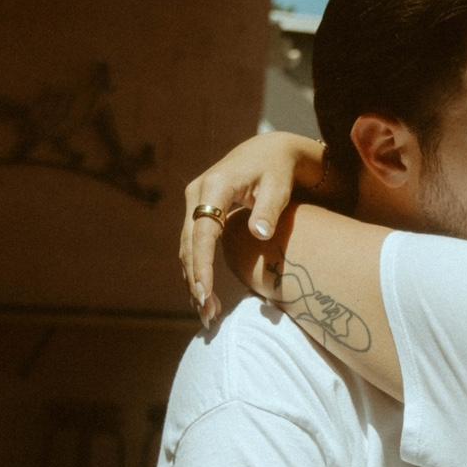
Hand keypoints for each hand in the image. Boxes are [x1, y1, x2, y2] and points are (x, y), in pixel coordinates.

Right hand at [180, 133, 325, 325]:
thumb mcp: (279, 185)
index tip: (205, 294)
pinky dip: (197, 271)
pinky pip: (193, 246)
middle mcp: (197, 194)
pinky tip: (206, 296)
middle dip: (196, 282)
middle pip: (189, 245)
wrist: (269, 150)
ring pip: (187, 249)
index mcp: (215, 186)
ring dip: (195, 281)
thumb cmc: (278, 169)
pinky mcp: (198, 212)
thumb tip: (259, 234)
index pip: (203, 232)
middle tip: (208, 315)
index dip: (203, 266)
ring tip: (208, 315)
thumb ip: (269, 210)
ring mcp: (194, 203)